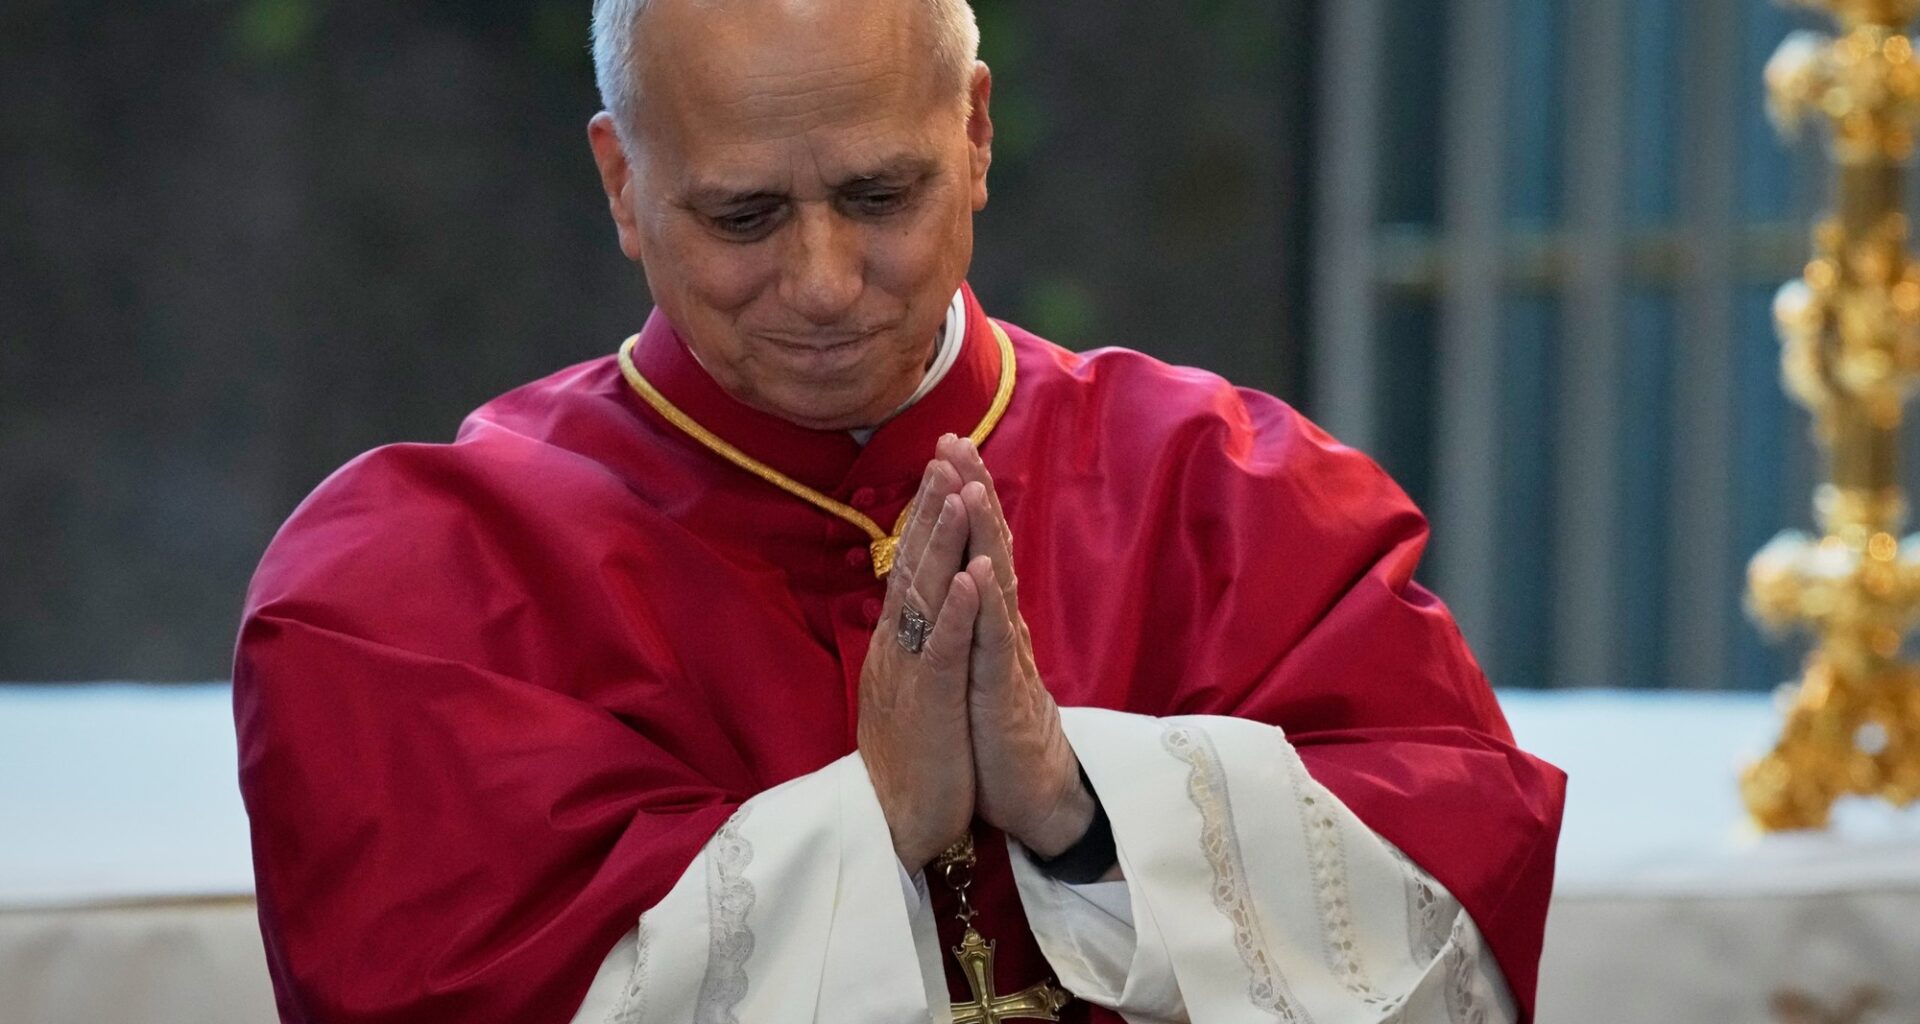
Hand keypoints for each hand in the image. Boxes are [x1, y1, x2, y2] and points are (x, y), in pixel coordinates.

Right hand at [858, 457, 979, 871]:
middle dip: (932, 506)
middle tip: (946, 449)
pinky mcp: (928, 706)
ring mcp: (910, 674)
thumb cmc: (913, 759)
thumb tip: (911, 604)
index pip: (911, 565)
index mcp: (898, 643)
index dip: (925, 515)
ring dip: (942, 542)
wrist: (900, 826)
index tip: (942, 465)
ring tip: (956, 490)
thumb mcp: (911, 689)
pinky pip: (943, 651)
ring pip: (925, 596)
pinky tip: (970, 577)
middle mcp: (898, 648)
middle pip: (913, 564)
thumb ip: (912, 643)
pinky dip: (956, 611)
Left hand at [940, 435, 1095, 857]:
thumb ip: (971, 620)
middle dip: (972, 492)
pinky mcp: (1003, 694)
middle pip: (988, 547)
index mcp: (986, 621)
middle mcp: (999, 627)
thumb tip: (959, 577)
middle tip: (956, 439)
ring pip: (994, 584)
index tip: (945, 447)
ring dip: (983, 536)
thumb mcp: (975, 665)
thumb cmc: (998, 732)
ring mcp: (1004, 657)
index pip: (974, 545)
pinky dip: (986, 607)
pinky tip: (981, 572)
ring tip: (972, 486)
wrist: (1032, 796)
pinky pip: (993, 644)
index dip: (960, 496)